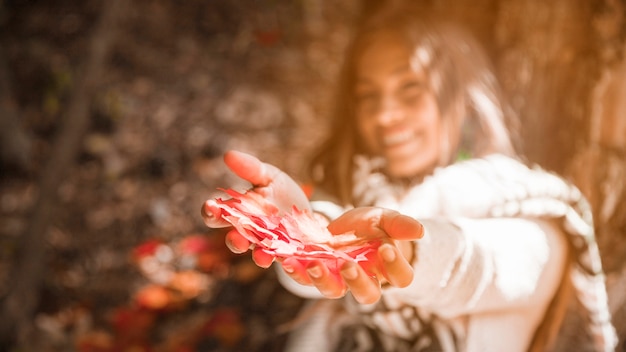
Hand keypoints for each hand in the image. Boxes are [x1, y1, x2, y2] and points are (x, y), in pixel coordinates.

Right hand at [201, 150, 310, 266]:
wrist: (309, 213)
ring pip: (258, 254)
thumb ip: (251, 169)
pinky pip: (284, 261)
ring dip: (258, 256)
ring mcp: (268, 246)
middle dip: (234, 240)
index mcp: (239, 213)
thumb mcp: (269, 177)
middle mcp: (250, 233)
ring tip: (261, 255)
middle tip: (235, 237)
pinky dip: (285, 262)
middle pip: (234, 240)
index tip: (211, 206)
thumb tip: (228, 154)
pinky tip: (288, 259)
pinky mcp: (288, 254)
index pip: (217, 215)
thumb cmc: (281, 193)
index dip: (210, 212)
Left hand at [280, 207, 423, 303]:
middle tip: (348, 265)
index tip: (386, 247)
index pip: (400, 277)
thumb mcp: (385, 219)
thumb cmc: (372, 226)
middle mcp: (365, 280)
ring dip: (322, 280)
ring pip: (334, 291)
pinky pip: (305, 279)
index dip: (395, 266)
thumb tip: (419, 231)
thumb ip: (399, 224)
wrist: (346, 227)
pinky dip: (295, 271)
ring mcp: (339, 279)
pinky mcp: (316, 274)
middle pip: (367, 294)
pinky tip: (287, 259)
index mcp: (388, 269)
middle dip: (357, 281)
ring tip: (313, 264)